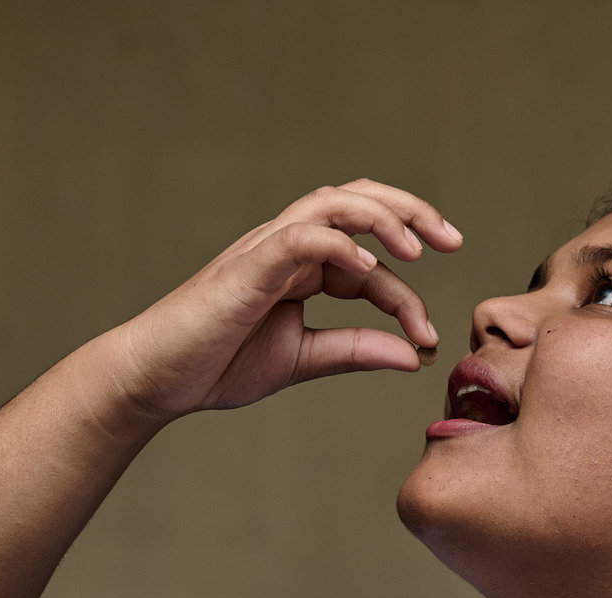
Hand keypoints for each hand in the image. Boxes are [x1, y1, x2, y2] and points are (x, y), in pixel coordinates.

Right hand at [107, 179, 461, 419]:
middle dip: (411, 213)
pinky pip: (301, 236)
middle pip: (358, 203)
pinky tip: (368, 269)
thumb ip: (356, 350)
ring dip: (382, 218)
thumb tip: (414, 354)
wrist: (157, 380)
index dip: (407, 297)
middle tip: (454, 240)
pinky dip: (339, 245)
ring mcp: (267, 250)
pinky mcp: (248, 265)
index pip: (370, 266)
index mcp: (303, 270)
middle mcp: (288, 248)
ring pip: (334, 204)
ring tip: (419, 248)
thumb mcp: (303, 360)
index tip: (428, 337)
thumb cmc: (217, 365)